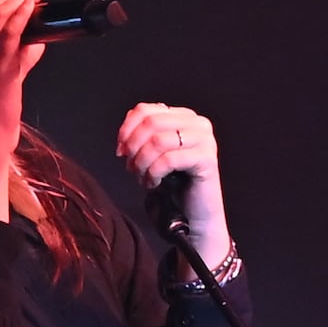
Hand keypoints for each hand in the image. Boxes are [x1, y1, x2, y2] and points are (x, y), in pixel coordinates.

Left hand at [117, 100, 230, 269]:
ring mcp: (205, 140)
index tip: (120, 151)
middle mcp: (197, 124)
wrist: (194, 216)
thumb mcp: (154, 156)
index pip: (146, 110)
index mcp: (183, 117)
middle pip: (151, 123)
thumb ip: (143, 138)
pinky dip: (154, 174)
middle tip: (131, 168)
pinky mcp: (207, 159)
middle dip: (134, 147)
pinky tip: (154, 184)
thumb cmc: (174, 187)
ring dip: (142, 163)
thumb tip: (124, 137)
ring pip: (158, 141)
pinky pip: (168, 160)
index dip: (127, 130)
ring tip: (143, 178)